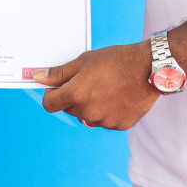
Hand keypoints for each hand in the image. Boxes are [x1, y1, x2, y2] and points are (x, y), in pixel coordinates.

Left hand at [34, 41, 157, 130]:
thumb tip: (38, 77)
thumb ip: (59, 73)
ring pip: (88, 116)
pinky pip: (105, 121)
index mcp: (75, 95)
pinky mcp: (119, 125)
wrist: (148, 69)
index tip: (58, 87)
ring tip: (105, 87)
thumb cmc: (116, 61)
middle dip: (73, 97)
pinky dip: (107, 111)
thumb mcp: (84, 61)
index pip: (50, 104)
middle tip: (88, 81)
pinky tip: (117, 96)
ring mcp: (104, 121)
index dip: (51, 94)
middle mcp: (88, 113)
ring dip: (90, 105)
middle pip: (69, 109)